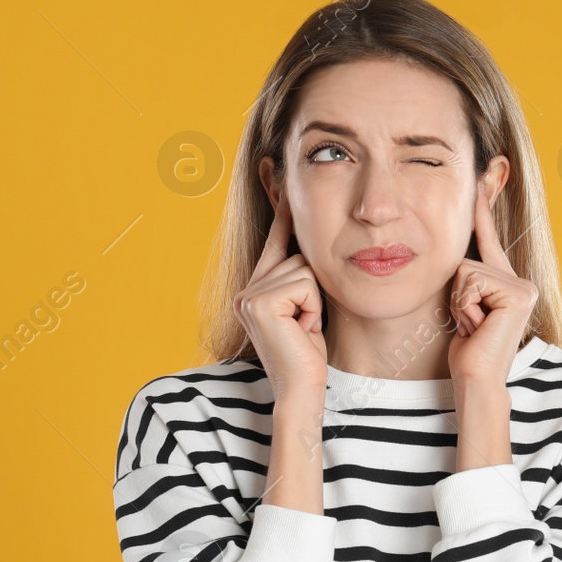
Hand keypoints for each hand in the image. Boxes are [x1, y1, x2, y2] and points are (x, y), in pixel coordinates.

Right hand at [233, 193, 328, 401]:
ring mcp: (249, 294)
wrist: (302, 388)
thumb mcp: (308, 306)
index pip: (275, 238)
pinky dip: (312, 308)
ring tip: (305, 328)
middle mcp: (246, 288)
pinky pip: (304, 284)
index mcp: (255, 287)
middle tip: (305, 323)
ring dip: (315, 300)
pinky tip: (302, 330)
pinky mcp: (259, 302)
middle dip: (313, 286)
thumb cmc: (310, 353)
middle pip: (298, 253)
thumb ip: (302, 274)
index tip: (278, 172)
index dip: (281, 208)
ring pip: (304, 268)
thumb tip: (313, 237)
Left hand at [448, 184, 537, 389]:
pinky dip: (464, 306)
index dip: (482, 208)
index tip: (484, 174)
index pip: (488, 239)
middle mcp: (521, 282)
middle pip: (468, 259)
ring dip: (459, 302)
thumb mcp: (463, 305)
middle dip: (458, 294)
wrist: (476, 378)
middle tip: (471, 324)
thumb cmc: (466, 349)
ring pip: (465, 270)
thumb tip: (456, 254)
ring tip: (473, 326)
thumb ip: (466, 278)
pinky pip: (470, 281)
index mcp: (509, 282)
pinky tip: (477, 326)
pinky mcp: (517, 294)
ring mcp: (522, 287)